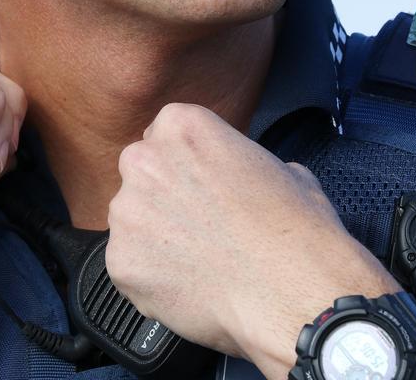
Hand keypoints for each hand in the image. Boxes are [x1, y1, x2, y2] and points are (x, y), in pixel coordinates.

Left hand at [106, 103, 396, 375]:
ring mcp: (127, 212)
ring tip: (196, 259)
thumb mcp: (281, 167)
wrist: (292, 292)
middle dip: (162, 193)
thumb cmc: (295, 227)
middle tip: (198, 222)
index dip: (185, 161)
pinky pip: (128, 264)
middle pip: (141, 171)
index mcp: (181, 124)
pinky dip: (150, 275)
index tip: (201, 183)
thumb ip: (240, 160)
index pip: (166, 133)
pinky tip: (186, 285)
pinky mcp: (120, 262)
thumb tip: (243, 175)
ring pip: (131, 218)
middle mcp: (144, 160)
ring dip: (154, 234)